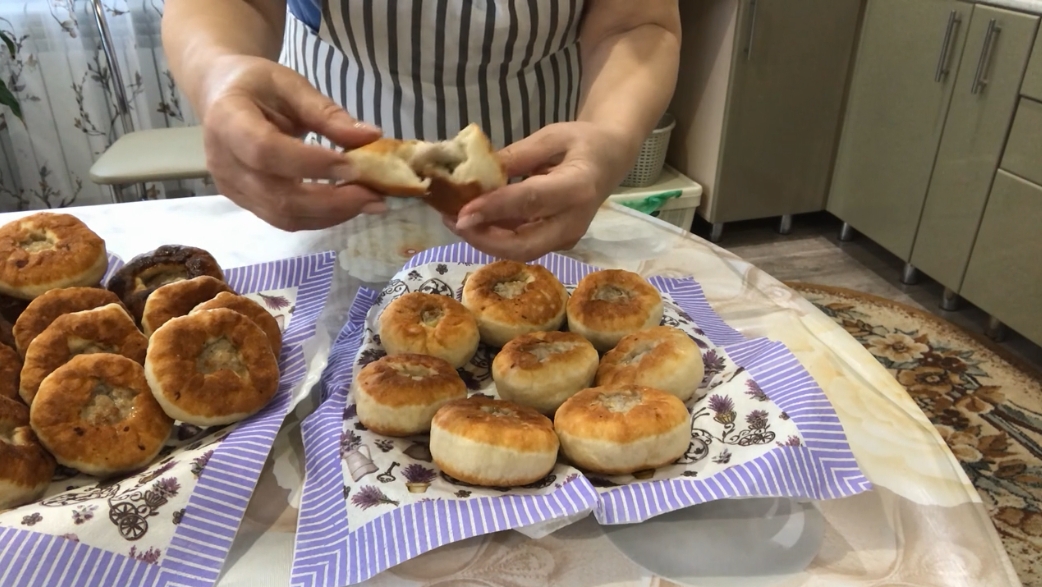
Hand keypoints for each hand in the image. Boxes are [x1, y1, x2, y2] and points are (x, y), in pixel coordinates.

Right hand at [199, 56, 385, 230]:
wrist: (220, 95)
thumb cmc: (257, 86)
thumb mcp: (292, 86)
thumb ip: (327, 114)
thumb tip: (371, 137)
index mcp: (228, 120)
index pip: (267, 151)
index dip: (312, 164)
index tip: (355, 166)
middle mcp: (223, 162)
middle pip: (279, 195)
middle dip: (333, 201)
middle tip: (375, 195)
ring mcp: (231, 188)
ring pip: (284, 216)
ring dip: (331, 214)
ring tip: (368, 202)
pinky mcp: (244, 203)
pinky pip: (284, 219)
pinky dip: (320, 217)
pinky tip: (347, 205)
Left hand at [444, 122, 635, 260]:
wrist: (612, 159)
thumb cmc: (584, 142)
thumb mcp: (552, 137)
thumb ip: (517, 155)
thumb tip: (477, 173)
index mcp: (578, 187)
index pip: (530, 202)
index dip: (494, 209)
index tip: (461, 212)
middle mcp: (574, 221)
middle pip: (524, 245)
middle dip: (483, 239)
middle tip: (452, 220)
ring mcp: (567, 237)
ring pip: (520, 250)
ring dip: (484, 239)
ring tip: (453, 218)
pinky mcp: (557, 242)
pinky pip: (522, 244)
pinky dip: (494, 236)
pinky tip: (473, 220)